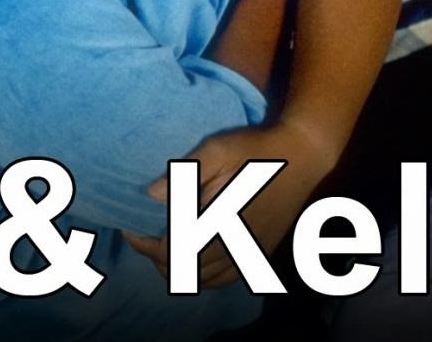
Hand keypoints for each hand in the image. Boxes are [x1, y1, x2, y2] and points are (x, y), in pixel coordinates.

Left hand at [123, 122, 334, 287]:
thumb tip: (150, 195)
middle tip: (144, 233)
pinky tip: (195, 255)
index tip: (129, 228)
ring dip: (179, 268)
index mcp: (219, 224)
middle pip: (183, 272)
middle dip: (157, 257)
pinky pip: (226, 278)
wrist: (301, 157)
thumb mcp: (216, 150)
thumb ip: (182, 174)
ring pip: (205, 281)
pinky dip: (204, 275)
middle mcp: (234, 246)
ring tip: (165, 243)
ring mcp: (249, 253)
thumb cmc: (254, 150)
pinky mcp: (260, 252)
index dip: (143, 246)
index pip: (172, 254)